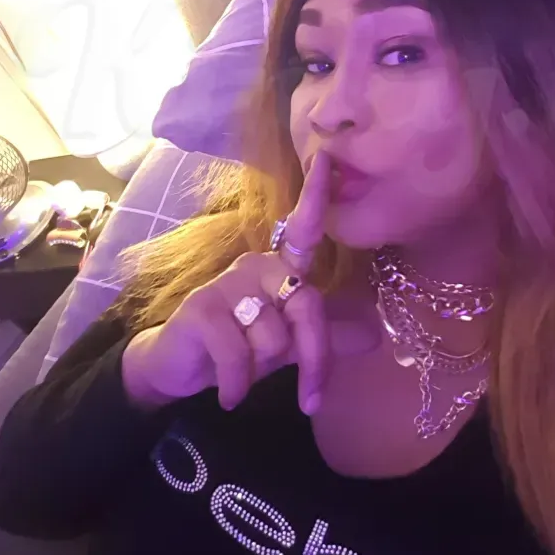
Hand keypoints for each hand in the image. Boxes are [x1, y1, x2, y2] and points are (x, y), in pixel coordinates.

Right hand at [122, 151, 372, 415]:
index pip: (304, 230)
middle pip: (307, 304)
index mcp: (280, 270)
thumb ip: (326, 339)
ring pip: (273, 336)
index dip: (316, 196)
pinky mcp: (202, 310)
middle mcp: (257, 267)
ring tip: (242, 375)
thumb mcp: (288, 345)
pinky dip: (238, 384)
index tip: (328, 157)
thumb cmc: (238, 349)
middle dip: (314, 358)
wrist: (179, 371)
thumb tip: (375, 336)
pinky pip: (239, 355)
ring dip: (262, 371)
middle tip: (310, 396)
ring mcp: (227, 284)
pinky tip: (229, 395)